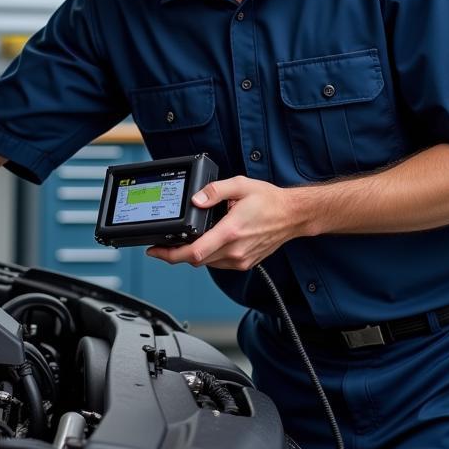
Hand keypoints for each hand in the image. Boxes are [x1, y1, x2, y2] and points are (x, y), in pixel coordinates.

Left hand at [146, 176, 301, 270]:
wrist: (293, 215)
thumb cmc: (269, 201)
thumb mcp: (240, 185)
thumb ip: (215, 190)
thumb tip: (196, 199)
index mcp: (231, 232)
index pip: (194, 252)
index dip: (171, 254)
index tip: (155, 251)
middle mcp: (235, 250)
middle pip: (196, 260)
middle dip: (177, 253)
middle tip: (163, 244)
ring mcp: (240, 259)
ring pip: (206, 263)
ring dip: (194, 254)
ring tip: (188, 239)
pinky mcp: (244, 263)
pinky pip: (218, 263)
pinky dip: (208, 254)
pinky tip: (209, 241)